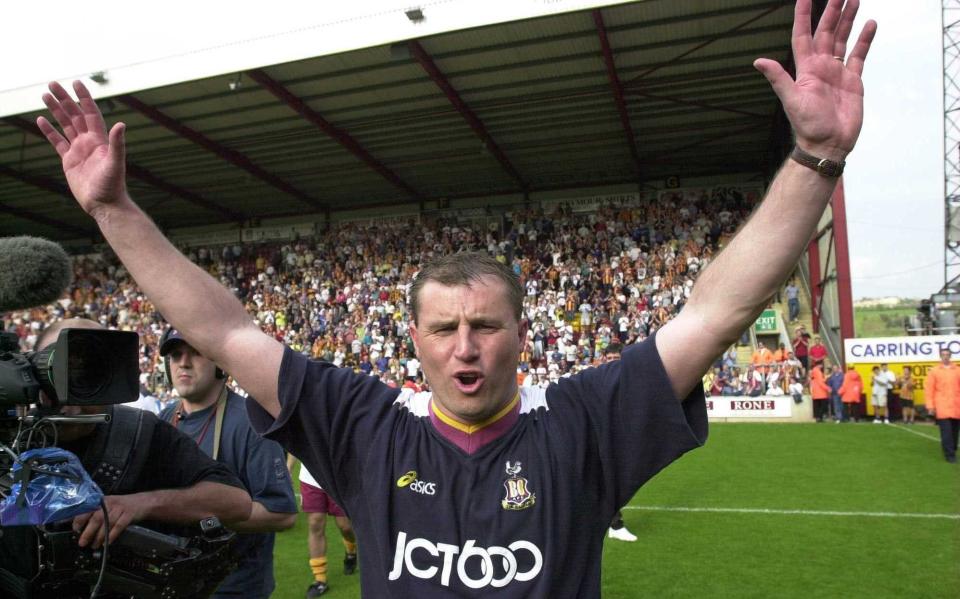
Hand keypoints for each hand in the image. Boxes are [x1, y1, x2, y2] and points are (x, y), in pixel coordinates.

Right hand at [37, 81, 127, 218]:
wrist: (104, 205)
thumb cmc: (112, 185)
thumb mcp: (115, 163)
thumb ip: (116, 144)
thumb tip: (121, 124)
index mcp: (100, 140)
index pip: (90, 113)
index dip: (83, 98)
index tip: (75, 83)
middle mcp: (89, 142)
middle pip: (75, 115)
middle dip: (64, 99)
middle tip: (52, 83)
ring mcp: (79, 150)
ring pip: (65, 125)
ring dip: (56, 110)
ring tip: (44, 95)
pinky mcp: (69, 161)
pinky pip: (57, 142)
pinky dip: (49, 131)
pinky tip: (41, 120)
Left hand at [72, 494, 146, 548]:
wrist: (141, 503)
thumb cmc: (120, 507)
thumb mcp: (105, 506)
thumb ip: (91, 513)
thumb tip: (73, 523)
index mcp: (101, 501)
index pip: (87, 509)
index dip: (80, 519)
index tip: (75, 529)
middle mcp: (110, 503)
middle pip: (97, 518)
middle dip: (88, 532)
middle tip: (82, 543)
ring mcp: (120, 508)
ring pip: (107, 523)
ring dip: (100, 536)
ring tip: (94, 545)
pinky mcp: (129, 514)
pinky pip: (119, 526)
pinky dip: (112, 535)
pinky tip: (108, 542)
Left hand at [753, 0, 876, 159]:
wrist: (828, 144)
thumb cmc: (808, 127)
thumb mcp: (791, 100)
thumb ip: (778, 79)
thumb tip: (758, 61)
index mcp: (805, 69)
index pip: (803, 35)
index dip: (803, 16)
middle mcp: (821, 67)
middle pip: (825, 32)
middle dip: (831, 11)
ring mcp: (837, 72)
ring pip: (842, 39)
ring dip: (848, 20)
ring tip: (854, 0)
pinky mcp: (853, 80)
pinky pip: (859, 54)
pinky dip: (865, 39)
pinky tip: (870, 25)